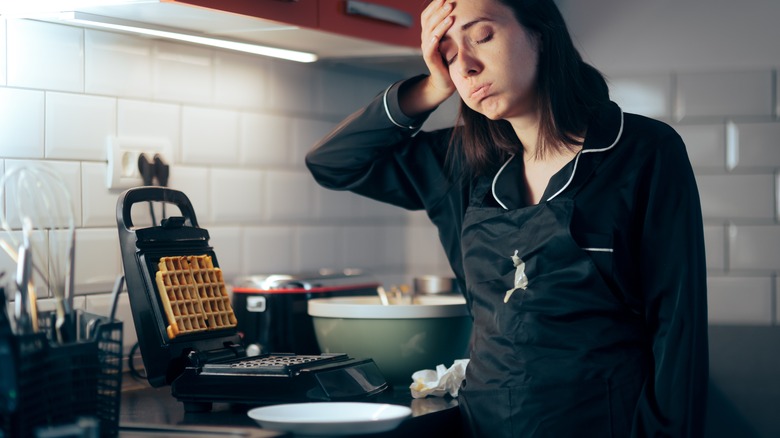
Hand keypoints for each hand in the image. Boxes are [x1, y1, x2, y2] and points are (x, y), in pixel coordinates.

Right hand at [400, 0, 456, 115]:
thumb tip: (464, 11)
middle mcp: (426, 38)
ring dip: (439, 22)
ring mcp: (427, 48)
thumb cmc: (452, 58)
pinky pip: (429, 47)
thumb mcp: (453, 40)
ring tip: (450, 14)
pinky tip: (439, 34)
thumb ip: (453, 27)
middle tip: (449, 2)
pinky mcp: (429, 59)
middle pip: (429, 19)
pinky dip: (434, 39)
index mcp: (430, 31)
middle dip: (439, 9)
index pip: (429, 14)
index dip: (435, 5)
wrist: (446, 81)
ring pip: (430, 31)